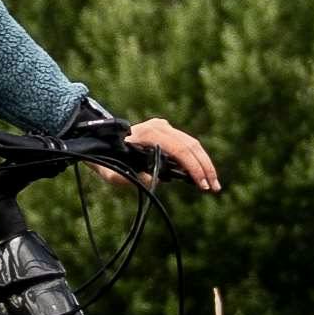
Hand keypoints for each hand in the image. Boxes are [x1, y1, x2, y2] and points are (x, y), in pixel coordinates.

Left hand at [108, 116, 222, 195]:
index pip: (180, 149)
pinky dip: (196, 159)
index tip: (202, 185)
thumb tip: (154, 180)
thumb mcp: (114, 175)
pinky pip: (186, 144)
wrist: (99, 142)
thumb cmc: (105, 161)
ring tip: (212, 184)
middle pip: (191, 145)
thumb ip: (133, 179)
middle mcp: (159, 126)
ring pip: (192, 143)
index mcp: (149, 134)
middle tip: (214, 188)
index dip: (193, 167)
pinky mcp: (166, 131)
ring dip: (204, 163)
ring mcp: (163, 127)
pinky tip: (202, 175)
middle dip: (205, 167)